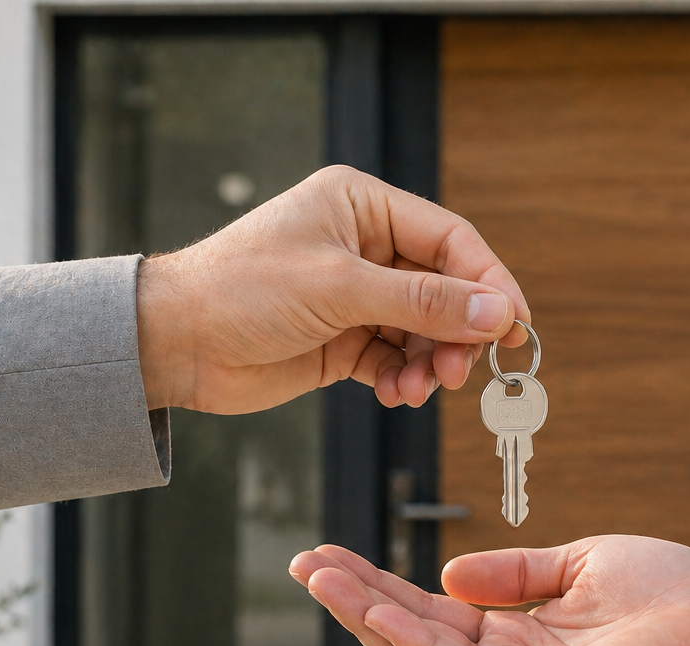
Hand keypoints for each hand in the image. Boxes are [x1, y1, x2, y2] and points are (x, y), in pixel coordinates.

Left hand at [135, 165, 530, 413]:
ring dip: (429, 363)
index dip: (489, 282)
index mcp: (363, 206)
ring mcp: (354, 296)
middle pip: (444, 289)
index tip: (516, 326)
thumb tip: (497, 312)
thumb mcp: (340, 289)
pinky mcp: (342, 340)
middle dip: (457, 333)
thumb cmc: (240, 291)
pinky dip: (403, 379)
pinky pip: (395, 359)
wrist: (174, 344)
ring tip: (417, 389)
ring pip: (423, 331)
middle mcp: (364, 246)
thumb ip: (423, 302)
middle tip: (459, 372)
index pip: (450, 240)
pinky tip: (395, 394)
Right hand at [288, 535, 689, 645]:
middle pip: (415, 637)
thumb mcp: (576, 564)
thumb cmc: (668, 593)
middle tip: (302, 565)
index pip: (429, 614)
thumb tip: (446, 574)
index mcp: (514, 641)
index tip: (329, 555)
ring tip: (322, 580)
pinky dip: (418, 643)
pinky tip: (378, 610)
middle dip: (356, 601)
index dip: (377, 585)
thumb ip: (513, 572)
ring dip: (370, 619)